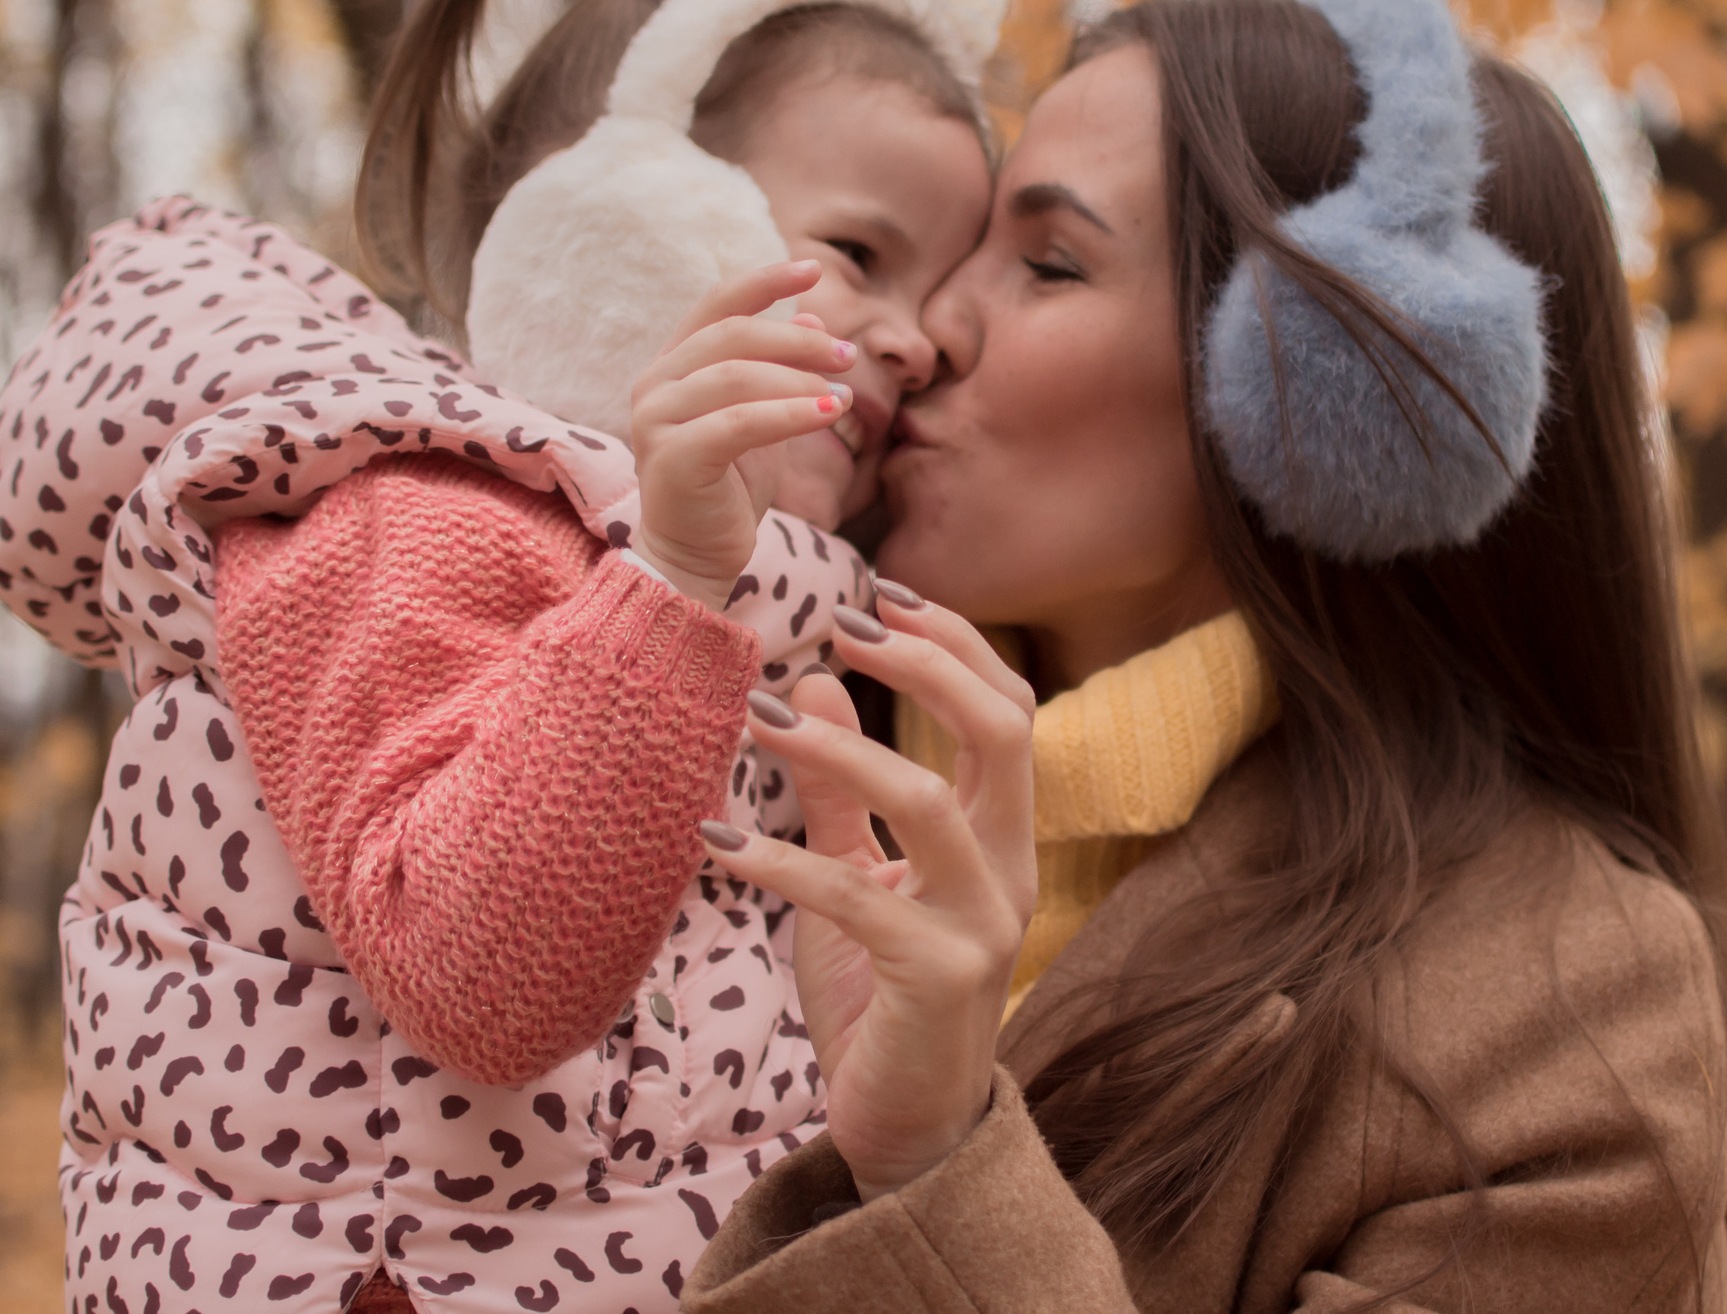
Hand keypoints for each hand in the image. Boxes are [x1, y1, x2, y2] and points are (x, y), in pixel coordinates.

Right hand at [629, 261, 856, 611]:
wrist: (698, 557)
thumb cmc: (731, 487)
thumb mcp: (764, 417)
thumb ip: (780, 369)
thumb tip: (813, 316)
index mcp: (673, 364)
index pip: (717, 303)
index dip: (765, 281)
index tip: (814, 268)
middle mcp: (655, 384)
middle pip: (732, 335)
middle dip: (798, 340)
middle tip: (849, 354)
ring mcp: (655, 420)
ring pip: (737, 376)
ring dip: (800, 378)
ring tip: (846, 395)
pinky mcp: (672, 458)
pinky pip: (740, 423)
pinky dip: (790, 413)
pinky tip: (831, 413)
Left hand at [704, 587, 1037, 1202]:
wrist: (903, 1133)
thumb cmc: (880, 1001)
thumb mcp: (858, 878)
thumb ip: (842, 790)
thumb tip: (819, 676)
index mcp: (1000, 839)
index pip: (1010, 709)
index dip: (953, 643)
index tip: (878, 594)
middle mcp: (1009, 871)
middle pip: (1005, 729)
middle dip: (927, 663)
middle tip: (843, 622)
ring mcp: (982, 926)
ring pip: (934, 799)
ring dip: (842, 747)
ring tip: (761, 717)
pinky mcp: (936, 978)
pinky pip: (856, 895)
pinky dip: (782, 859)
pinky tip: (717, 843)